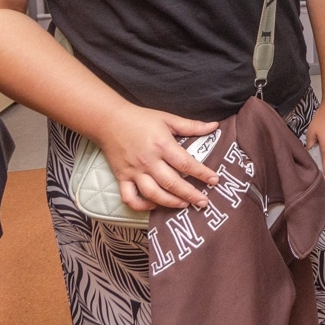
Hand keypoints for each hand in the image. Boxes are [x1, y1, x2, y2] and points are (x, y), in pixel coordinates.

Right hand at [95, 105, 219, 211]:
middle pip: (172, 183)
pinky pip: (130, 198)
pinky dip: (141, 206)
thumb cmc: (141, 119)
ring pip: (153, 194)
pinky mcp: (122, 177)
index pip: (186, 163)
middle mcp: (148, 161)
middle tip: (204, 202)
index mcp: (162, 145)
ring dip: (170, 202)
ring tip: (184, 205)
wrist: (109, 120)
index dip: (202, 173)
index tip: (215, 180)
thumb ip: (191, 125)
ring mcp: (134, 171)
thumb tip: (215, 127)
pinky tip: (154, 205)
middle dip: (190, 194)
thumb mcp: (168, 118)